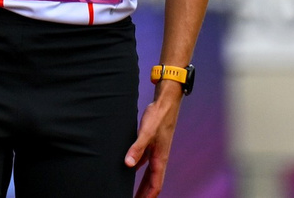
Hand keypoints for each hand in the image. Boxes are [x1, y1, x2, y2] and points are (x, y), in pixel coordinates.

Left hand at [127, 81, 181, 197]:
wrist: (165, 104)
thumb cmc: (158, 118)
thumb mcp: (146, 132)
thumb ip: (137, 148)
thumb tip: (128, 164)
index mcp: (160, 160)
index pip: (155, 185)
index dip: (147, 197)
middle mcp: (159, 159)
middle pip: (151, 183)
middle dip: (143, 194)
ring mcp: (155, 153)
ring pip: (147, 175)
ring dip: (140, 185)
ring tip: (130, 192)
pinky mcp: (150, 146)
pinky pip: (143, 164)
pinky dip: (136, 170)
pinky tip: (128, 170)